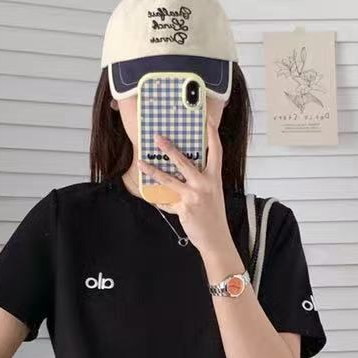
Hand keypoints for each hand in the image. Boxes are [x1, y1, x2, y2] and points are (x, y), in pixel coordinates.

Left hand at [155, 121, 238, 265]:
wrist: (216, 239)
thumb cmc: (214, 216)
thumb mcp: (212, 193)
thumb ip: (200, 180)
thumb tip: (182, 169)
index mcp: (214, 178)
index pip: (215, 151)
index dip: (211, 133)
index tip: (205, 119)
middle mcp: (204, 184)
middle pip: (184, 162)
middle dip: (169, 148)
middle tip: (157, 138)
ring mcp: (193, 196)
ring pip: (168, 180)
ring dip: (153, 171)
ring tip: (141, 163)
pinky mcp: (183, 209)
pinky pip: (166, 201)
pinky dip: (158, 199)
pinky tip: (150, 195)